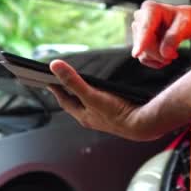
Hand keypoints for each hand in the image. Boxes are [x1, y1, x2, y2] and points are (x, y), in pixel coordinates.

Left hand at [47, 60, 162, 140]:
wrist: (142, 124)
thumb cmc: (117, 113)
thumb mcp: (91, 95)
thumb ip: (73, 81)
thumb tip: (55, 66)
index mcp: (83, 116)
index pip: (64, 101)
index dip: (56, 90)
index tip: (48, 80)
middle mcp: (92, 118)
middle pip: (75, 103)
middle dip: (68, 92)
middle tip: (60, 82)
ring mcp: (104, 117)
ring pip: (88, 104)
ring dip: (83, 95)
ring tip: (78, 85)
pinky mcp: (115, 114)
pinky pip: (101, 104)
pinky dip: (97, 97)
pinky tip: (102, 92)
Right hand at [131, 1, 190, 68]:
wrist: (181, 24)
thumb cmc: (183, 21)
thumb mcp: (184, 26)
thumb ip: (175, 37)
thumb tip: (164, 54)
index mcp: (151, 9)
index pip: (146, 28)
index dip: (141, 41)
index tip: (136, 54)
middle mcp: (140, 17)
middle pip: (146, 44)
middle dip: (160, 53)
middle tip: (175, 55)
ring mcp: (137, 30)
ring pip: (144, 53)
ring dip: (160, 57)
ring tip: (172, 52)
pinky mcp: (137, 42)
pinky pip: (143, 58)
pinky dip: (155, 61)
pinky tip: (165, 57)